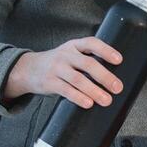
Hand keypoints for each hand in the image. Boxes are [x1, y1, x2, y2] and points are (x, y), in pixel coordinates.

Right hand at [2, 36, 123, 108]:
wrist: (28, 69)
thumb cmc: (57, 64)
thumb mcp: (70, 54)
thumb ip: (86, 60)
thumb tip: (112, 78)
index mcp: (74, 45)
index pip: (91, 43)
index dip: (106, 50)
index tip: (119, 60)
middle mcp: (65, 55)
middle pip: (88, 64)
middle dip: (104, 76)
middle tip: (117, 87)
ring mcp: (56, 68)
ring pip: (78, 79)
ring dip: (94, 90)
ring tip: (106, 100)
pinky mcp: (49, 82)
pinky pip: (66, 90)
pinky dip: (78, 97)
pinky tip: (88, 103)